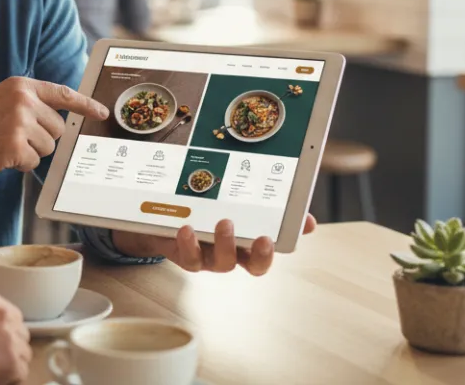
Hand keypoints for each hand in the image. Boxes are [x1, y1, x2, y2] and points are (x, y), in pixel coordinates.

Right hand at [0, 77, 107, 175]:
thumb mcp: (0, 100)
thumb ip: (29, 105)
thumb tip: (59, 124)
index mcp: (21, 86)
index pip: (63, 94)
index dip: (86, 104)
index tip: (102, 112)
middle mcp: (24, 101)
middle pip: (58, 129)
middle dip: (42, 139)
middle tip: (14, 137)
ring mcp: (20, 123)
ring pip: (48, 148)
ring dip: (30, 152)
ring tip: (3, 144)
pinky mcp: (15, 146)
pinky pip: (33, 163)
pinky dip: (19, 165)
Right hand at [0, 290, 31, 384]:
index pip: (12, 316)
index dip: (5, 332)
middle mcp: (4, 315)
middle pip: (21, 334)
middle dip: (10, 347)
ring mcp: (10, 338)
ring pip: (24, 354)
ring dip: (11, 363)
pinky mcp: (13, 362)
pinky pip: (22, 372)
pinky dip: (9, 378)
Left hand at [112, 215, 316, 275]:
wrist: (162, 219)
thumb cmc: (203, 208)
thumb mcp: (228, 200)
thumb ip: (257, 199)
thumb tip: (295, 207)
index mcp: (248, 238)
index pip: (275, 244)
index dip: (290, 237)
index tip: (302, 224)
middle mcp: (233, 251)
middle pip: (255, 265)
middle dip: (262, 255)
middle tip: (263, 238)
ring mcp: (210, 255)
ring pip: (223, 262)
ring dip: (226, 244)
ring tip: (224, 222)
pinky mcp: (186, 254)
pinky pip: (190, 257)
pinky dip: (189, 244)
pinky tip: (186, 227)